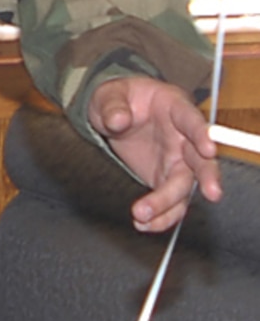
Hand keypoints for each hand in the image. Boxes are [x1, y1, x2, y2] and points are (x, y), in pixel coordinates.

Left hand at [87, 75, 221, 232]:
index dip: (202, 134)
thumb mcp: (108, 95)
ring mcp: (177, 161)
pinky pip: (170, 202)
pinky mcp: (165, 179)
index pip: (192, 121)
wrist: (114, 113)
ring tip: (143, 218)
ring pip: (184, 187)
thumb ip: (113, 107)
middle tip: (212, 193)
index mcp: (175, 108)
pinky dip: (160, 216)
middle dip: (208, 177)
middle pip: (200, 160)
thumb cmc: (118, 99)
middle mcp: (183, 138)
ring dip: (169, 206)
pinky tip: (144, 225)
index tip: (209, 149)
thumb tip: (117, 120)